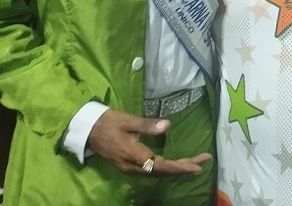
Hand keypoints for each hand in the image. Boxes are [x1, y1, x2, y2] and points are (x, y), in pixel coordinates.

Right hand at [87, 108, 211, 174]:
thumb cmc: (108, 122)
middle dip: (184, 167)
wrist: (87, 130)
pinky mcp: (129, 165)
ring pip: (157, 172)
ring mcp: (130, 168)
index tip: (198, 166)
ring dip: (177, 168)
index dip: (181, 167)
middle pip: (163, 171)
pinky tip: (175, 164)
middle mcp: (133, 166)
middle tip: (204, 161)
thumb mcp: (128, 121)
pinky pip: (151, 170)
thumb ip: (147, 125)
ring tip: (195, 162)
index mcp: (134, 155)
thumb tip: (168, 125)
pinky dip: (166, 168)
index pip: (162, 165)